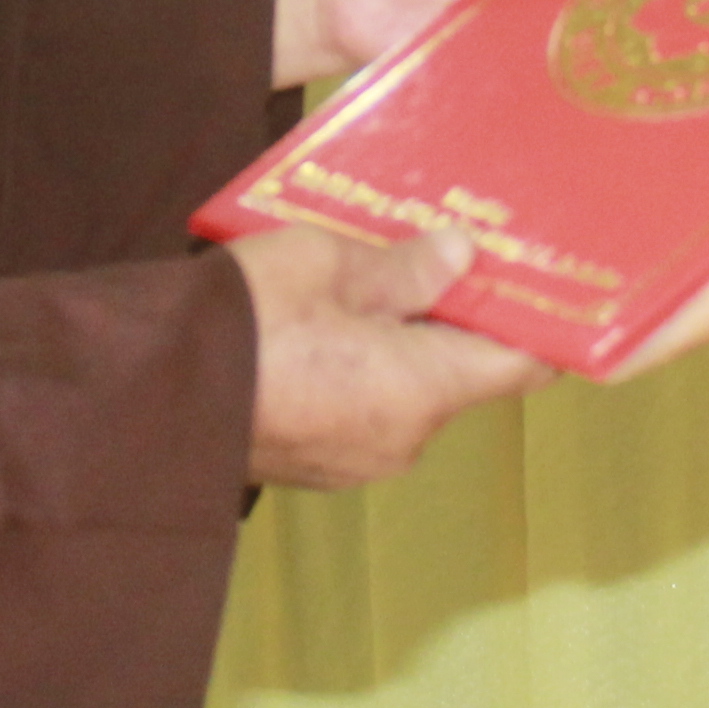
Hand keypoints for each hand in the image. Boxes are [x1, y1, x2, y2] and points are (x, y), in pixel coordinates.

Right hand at [226, 223, 550, 487]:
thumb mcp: (323, 262)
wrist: (137, 398)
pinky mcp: (313, 463)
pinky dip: (363, 365)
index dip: (553, 323)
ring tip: (376, 269)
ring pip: (408, 388)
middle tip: (452, 244)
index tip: (571, 289)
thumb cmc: (236, 322)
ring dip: (403, 337)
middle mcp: (400, 439)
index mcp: (419, 390)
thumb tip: (460, 258)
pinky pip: (363, 407)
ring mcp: (354, 460)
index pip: (523, 365)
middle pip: (461, 371)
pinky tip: (327, 318)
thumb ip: (403, 265)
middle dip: (458, 313)